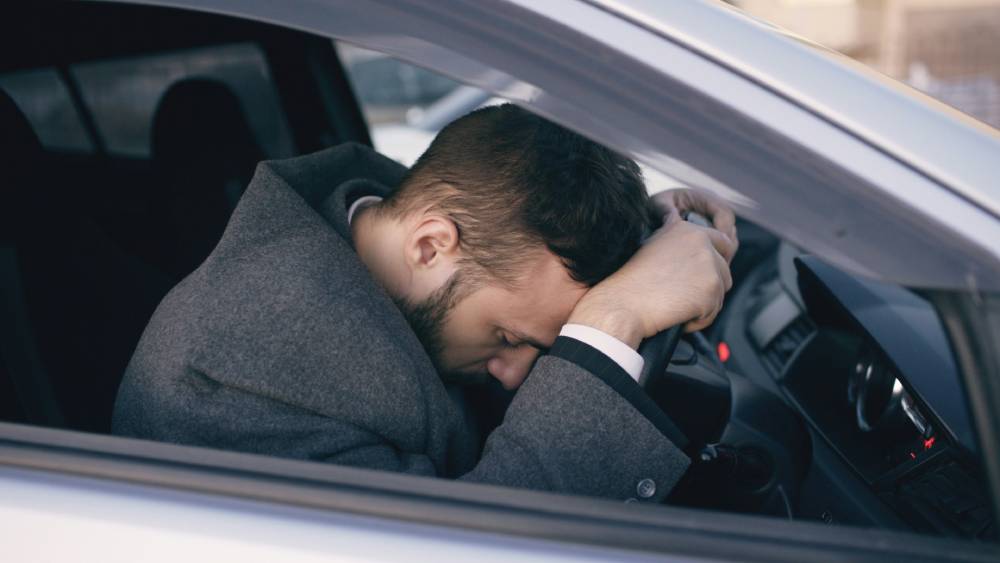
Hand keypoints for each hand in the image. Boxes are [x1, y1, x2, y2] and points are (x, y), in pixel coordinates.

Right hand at [567, 195, 736, 347]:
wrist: (621, 304)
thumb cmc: (630, 283)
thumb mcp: (655, 249)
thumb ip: (681, 248)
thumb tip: (700, 260)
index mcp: (687, 229)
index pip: (722, 243)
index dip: (714, 264)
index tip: (700, 278)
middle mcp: (702, 242)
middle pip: (724, 270)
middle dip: (708, 287)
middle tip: (681, 296)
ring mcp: (709, 265)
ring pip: (720, 292)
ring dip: (702, 304)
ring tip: (674, 305)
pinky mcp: (711, 289)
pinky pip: (713, 312)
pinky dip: (697, 320)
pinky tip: (675, 315)